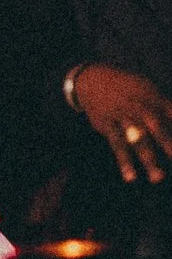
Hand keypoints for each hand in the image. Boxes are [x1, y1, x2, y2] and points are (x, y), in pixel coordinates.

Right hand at [72, 63, 171, 186]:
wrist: (93, 80)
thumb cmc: (128, 90)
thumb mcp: (148, 90)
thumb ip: (165, 108)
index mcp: (153, 97)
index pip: (170, 113)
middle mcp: (138, 106)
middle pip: (156, 126)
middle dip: (168, 144)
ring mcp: (122, 115)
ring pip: (137, 139)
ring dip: (148, 158)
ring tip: (158, 178)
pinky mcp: (107, 125)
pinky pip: (117, 145)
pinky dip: (124, 161)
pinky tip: (130, 177)